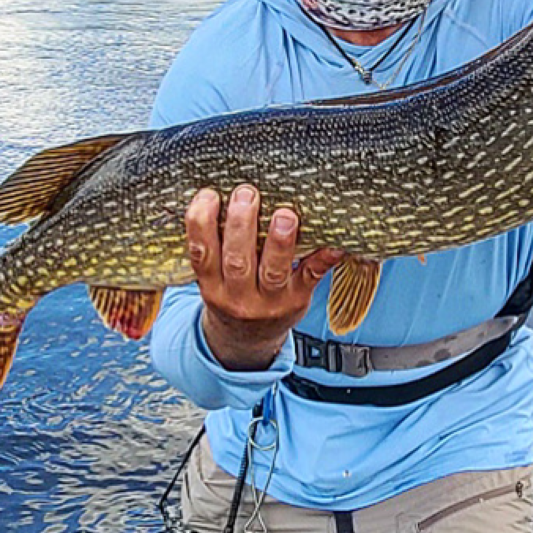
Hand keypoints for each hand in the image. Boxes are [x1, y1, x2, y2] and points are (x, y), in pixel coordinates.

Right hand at [185, 185, 342, 370]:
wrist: (247, 342)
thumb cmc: (231, 294)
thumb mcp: (212, 278)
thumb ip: (213, 245)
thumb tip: (220, 190)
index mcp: (212, 286)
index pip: (201, 254)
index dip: (200, 224)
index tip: (208, 194)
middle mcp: (238, 297)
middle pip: (237, 261)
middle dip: (241, 224)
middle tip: (247, 193)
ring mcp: (270, 301)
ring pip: (273, 272)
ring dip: (279, 242)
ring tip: (284, 215)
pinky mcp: (298, 299)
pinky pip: (311, 277)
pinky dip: (323, 259)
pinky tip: (332, 242)